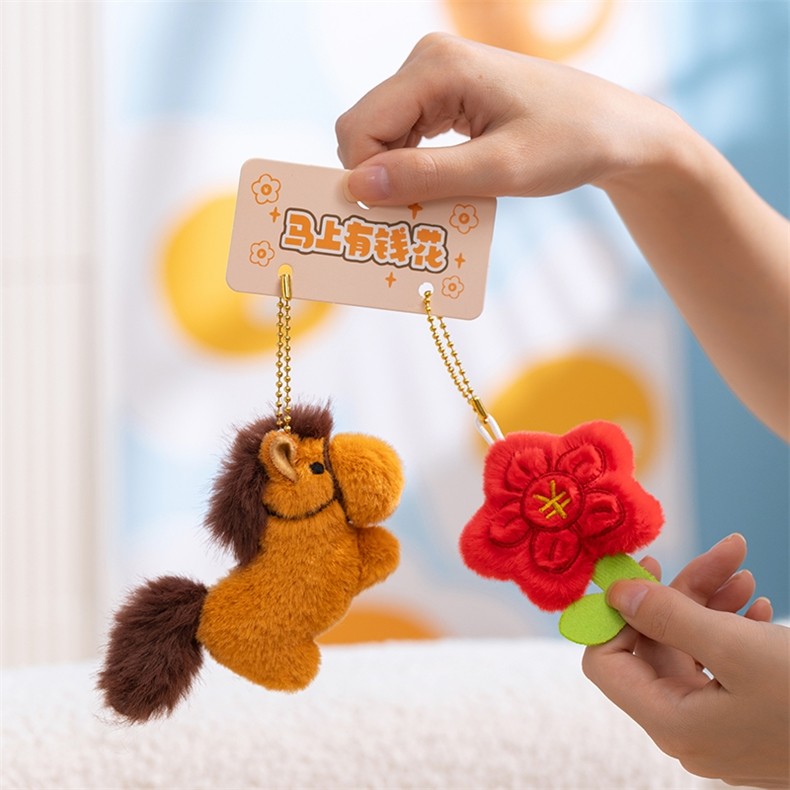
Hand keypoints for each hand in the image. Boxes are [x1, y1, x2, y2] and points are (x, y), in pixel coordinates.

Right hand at [335, 32, 679, 205]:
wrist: (613, 129)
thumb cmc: (567, 144)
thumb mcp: (499, 170)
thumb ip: (427, 178)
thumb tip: (357, 188)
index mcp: (437, 67)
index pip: (359, 128)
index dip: (365, 180)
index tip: (395, 219)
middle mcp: (427, 61)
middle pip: (364, 130)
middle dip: (380, 180)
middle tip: (415, 218)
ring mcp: (434, 75)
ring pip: (380, 137)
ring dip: (398, 178)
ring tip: (434, 206)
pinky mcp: (444, 93)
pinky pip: (405, 136)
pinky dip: (414, 169)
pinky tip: (442, 188)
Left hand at [583, 534, 788, 787]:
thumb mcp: (735, 647)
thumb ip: (667, 617)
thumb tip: (614, 593)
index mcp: (670, 723)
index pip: (606, 662)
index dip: (615, 614)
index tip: (642, 570)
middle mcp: (686, 731)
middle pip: (655, 646)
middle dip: (682, 593)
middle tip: (721, 555)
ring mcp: (716, 729)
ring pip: (691, 649)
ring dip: (712, 603)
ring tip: (745, 572)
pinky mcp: (744, 720)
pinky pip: (719, 666)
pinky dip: (733, 628)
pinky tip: (761, 606)